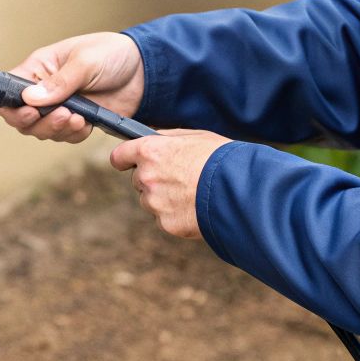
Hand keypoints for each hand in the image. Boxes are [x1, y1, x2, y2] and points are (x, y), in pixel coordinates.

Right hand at [0, 32, 144, 142]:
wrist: (144, 70)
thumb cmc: (112, 53)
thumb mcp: (85, 61)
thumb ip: (59, 82)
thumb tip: (31, 97)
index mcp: (39, 68)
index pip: (10, 90)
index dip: (13, 106)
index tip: (29, 111)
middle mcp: (45, 90)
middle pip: (22, 118)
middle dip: (38, 122)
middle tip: (60, 115)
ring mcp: (60, 107)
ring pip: (42, 130)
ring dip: (57, 129)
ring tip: (77, 118)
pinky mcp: (77, 120)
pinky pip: (65, 136)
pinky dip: (73, 134)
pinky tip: (86, 123)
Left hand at [109, 129, 229, 238]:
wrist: (240, 191)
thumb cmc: (221, 159)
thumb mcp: (195, 136)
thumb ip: (167, 138)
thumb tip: (152, 137)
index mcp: (150, 152)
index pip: (119, 156)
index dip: (124, 159)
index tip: (126, 161)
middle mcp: (147, 177)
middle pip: (138, 180)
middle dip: (153, 179)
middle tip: (180, 177)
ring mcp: (155, 203)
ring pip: (151, 201)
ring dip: (164, 198)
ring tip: (192, 193)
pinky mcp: (166, 223)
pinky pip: (165, 219)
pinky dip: (176, 215)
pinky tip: (195, 207)